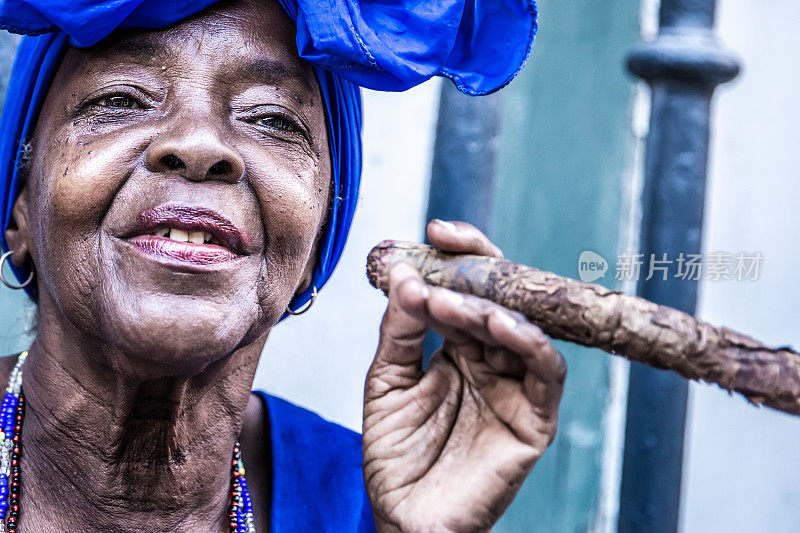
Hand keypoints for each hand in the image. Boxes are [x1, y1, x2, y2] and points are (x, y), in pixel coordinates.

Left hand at [362, 220, 565, 532]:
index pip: (469, 290)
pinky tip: (498, 324)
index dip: (459, 257)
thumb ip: (400, 329)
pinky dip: (529, 341)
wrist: (405, 517)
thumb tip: (405, 273)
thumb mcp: (387, 379)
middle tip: (446, 250)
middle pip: (502, 299)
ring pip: (524, 328)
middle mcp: (492, 361)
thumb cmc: (396, 454)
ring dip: (490, 306)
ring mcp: (516, 387)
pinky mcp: (536, 418)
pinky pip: (547, 371)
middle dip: (475, 271)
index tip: (435, 231)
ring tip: (450, 300)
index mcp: (459, 348)